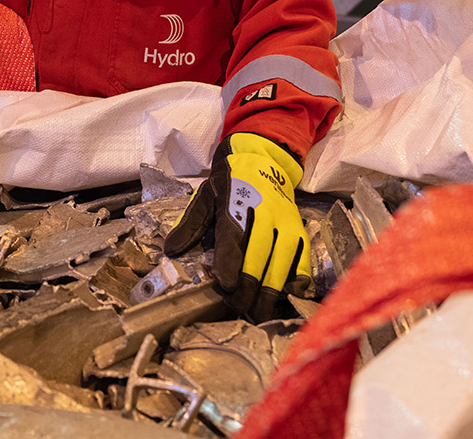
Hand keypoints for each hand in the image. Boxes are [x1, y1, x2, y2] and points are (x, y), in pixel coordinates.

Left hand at [164, 132, 309, 320]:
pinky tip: (289, 296)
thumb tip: (170, 250)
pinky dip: (298, 278)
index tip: (225, 285)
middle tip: (238, 309)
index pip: (233, 236)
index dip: (230, 262)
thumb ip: (190, 224)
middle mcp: (264, 213)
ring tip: (259, 313)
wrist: (264, 158)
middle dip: (249, 286)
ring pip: (281, 261)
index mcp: (236, 203)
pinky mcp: (299, 230)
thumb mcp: (205, 195)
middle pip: (258, 255)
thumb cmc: (230, 182)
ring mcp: (285, 223)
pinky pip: (302, 258)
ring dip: (271, 290)